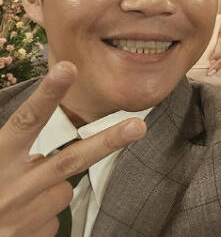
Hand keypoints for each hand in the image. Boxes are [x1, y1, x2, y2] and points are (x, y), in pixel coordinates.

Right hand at [0, 62, 145, 235]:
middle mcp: (12, 188)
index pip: (25, 122)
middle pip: (69, 160)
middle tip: (138, 125)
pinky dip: (42, 214)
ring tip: (18, 198)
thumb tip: (30, 122)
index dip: (48, 95)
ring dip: (51, 189)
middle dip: (107, 142)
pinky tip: (18, 220)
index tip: (68, 68)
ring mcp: (24, 216)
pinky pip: (53, 218)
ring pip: (63, 191)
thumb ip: (8, 144)